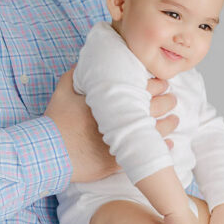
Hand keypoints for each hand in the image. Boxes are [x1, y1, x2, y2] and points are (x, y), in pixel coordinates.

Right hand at [45, 70, 177, 182]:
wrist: (49, 152)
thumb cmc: (56, 122)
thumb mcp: (63, 91)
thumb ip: (75, 74)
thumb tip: (85, 62)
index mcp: (108, 101)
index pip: (140, 88)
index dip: (156, 84)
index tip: (163, 83)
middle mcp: (118, 119)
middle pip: (152, 108)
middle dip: (166, 102)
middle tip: (172, 99)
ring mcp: (119, 141)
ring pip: (154, 131)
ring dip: (168, 125)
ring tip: (174, 120)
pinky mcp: (117, 160)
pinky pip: (145, 153)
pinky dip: (160, 148)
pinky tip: (168, 144)